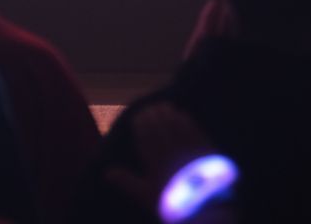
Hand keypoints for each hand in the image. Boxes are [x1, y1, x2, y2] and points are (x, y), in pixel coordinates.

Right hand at [105, 104, 230, 221]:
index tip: (138, 116)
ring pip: (175, 122)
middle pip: (160, 124)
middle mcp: (170, 147)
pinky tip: (181, 115)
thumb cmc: (170, 201)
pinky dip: (184, 118)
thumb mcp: (144, 194)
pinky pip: (192, 126)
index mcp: (154, 157)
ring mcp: (188, 144)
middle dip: (153, 114)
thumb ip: (126, 181)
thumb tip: (107, 172)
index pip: (145, 133)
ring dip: (167, 112)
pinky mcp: (203, 145)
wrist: (202, 204)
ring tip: (163, 106)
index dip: (141, 122)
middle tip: (149, 108)